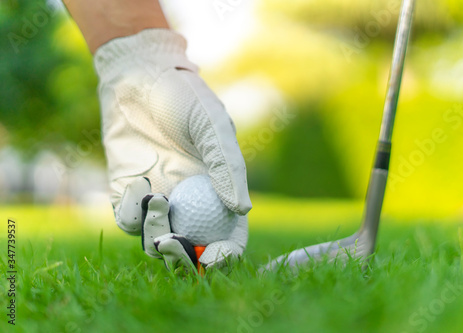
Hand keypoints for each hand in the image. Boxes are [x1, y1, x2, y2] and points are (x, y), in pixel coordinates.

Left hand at [99, 61, 251, 267]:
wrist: (139, 77)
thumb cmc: (184, 98)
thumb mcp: (212, 126)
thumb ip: (228, 166)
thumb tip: (242, 209)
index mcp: (218, 191)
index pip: (228, 235)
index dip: (225, 254)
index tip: (214, 258)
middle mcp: (189, 201)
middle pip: (191, 247)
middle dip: (184, 256)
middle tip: (173, 244)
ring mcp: (158, 200)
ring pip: (157, 240)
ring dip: (156, 235)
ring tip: (156, 200)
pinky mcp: (126, 193)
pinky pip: (128, 221)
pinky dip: (132, 214)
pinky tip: (139, 185)